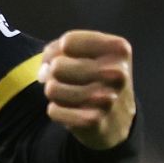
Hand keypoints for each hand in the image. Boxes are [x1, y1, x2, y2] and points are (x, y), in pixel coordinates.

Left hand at [40, 30, 136, 149]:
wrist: (119, 117)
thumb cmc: (97, 76)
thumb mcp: (89, 52)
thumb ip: (59, 49)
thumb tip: (44, 72)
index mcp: (118, 49)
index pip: (67, 42)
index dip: (59, 51)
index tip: (69, 59)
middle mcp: (116, 72)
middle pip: (57, 66)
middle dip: (55, 74)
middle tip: (70, 80)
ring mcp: (107, 98)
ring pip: (52, 89)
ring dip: (55, 93)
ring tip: (72, 95)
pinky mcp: (93, 121)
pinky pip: (53, 110)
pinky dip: (57, 111)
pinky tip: (74, 111)